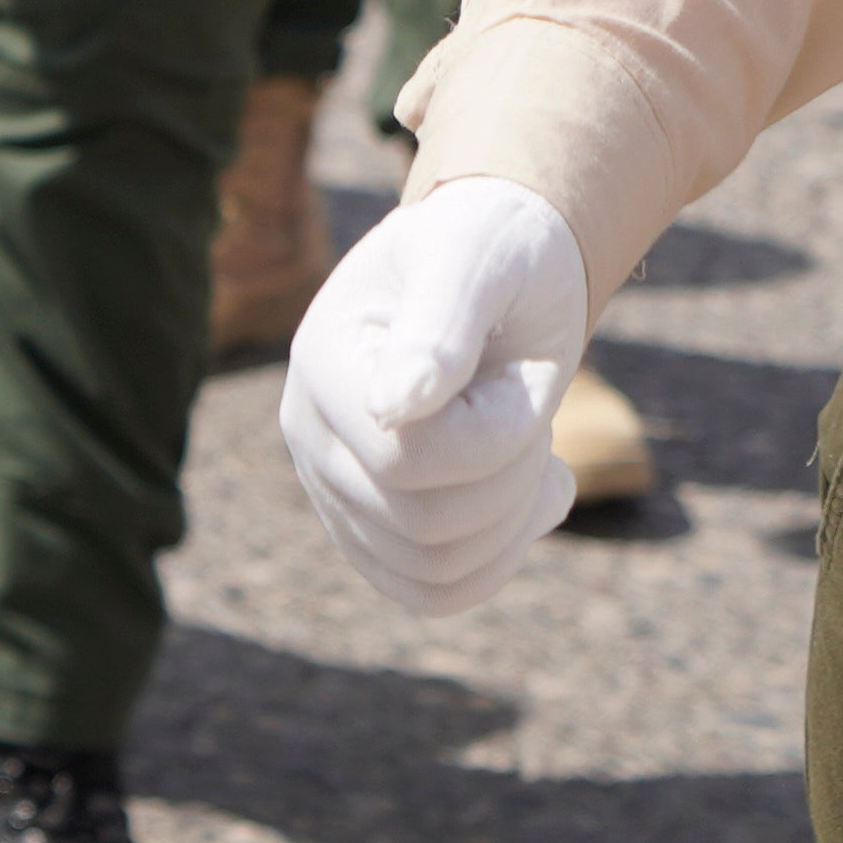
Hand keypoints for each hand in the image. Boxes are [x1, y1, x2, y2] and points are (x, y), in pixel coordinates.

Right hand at [279, 177, 587, 615]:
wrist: (499, 272)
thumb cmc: (491, 250)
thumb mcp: (477, 261)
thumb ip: (439, 326)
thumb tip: (394, 408)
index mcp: (321, 360)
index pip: (405, 460)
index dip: (495, 432)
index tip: (518, 368)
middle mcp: (310, 433)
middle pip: (422, 522)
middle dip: (512, 471)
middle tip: (532, 403)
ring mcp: (335, 489)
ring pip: (435, 567)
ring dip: (513, 515)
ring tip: (530, 443)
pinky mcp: (372, 532)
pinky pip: (435, 592)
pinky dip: (500, 557)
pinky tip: (529, 496)